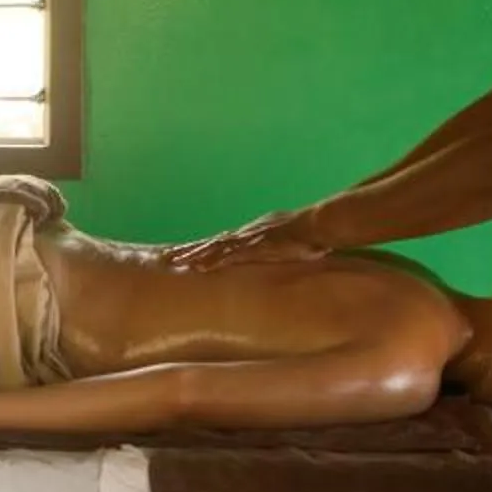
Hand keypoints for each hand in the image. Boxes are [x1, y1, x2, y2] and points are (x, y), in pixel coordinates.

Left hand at [164, 208, 333, 271]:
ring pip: (215, 247)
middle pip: (215, 242)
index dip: (209, 249)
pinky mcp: (254, 245)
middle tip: (169, 258)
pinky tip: (198, 268)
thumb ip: (289, 254)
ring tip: (175, 264)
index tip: (190, 256)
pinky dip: (212, 261)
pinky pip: (228, 254)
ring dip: (196, 256)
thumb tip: (291, 264)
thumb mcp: (298, 246)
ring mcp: (250, 237)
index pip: (228, 241)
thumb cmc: (314, 235)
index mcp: (258, 232)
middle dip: (193, 250)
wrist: (322, 224)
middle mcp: (249, 232)